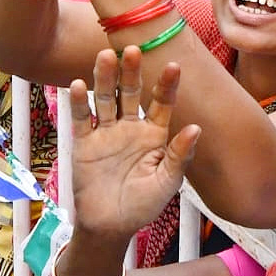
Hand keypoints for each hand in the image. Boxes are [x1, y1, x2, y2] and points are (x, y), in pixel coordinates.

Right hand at [67, 47, 200, 241]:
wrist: (110, 226)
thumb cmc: (144, 206)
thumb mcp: (167, 182)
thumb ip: (178, 156)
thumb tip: (196, 128)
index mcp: (154, 134)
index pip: (162, 103)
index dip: (167, 85)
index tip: (173, 66)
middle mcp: (130, 127)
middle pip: (130, 93)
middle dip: (132, 72)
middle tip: (133, 49)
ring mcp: (106, 133)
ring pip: (105, 99)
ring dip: (105, 78)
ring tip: (106, 56)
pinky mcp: (84, 143)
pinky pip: (82, 119)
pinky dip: (79, 103)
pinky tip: (79, 85)